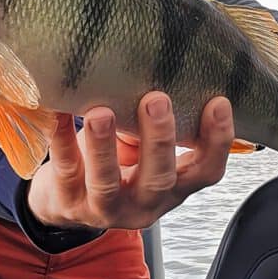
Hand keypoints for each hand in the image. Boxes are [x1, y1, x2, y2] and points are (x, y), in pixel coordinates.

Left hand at [26, 92, 233, 229]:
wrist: (65, 203)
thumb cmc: (113, 166)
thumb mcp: (141, 150)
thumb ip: (153, 124)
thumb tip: (160, 70)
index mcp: (171, 187)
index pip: (206, 171)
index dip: (217, 141)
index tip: (219, 102)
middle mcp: (144, 203)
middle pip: (159, 178)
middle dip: (159, 138)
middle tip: (156, 99)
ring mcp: (104, 208)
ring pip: (107, 182)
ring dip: (105, 146)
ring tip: (101, 113)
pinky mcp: (69, 202)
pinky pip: (66, 170)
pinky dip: (62, 139)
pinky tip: (58, 111)